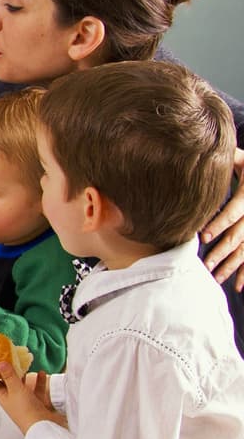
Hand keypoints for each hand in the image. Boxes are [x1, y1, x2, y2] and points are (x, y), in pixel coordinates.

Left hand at [0, 366, 65, 433]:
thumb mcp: (15, 389)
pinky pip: (37, 390)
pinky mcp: (37, 404)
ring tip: (27, 364)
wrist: (44, 426)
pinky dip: (38, 381)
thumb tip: (0, 364)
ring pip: (24, 385)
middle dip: (11, 370)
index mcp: (3, 396)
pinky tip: (40, 374)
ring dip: (25, 375)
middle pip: (10, 382)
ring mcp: (25, 402)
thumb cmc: (26, 412)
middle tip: (13, 359)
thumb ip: (9, 375)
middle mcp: (13, 399)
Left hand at [202, 147, 243, 291]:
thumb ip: (227, 157)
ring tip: (214, 277)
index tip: (202, 236)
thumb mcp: (241, 157)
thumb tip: (199, 151)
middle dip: (222, 251)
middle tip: (204, 264)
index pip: (235, 212)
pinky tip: (239, 287)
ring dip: (231, 265)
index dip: (220, 224)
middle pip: (239, 236)